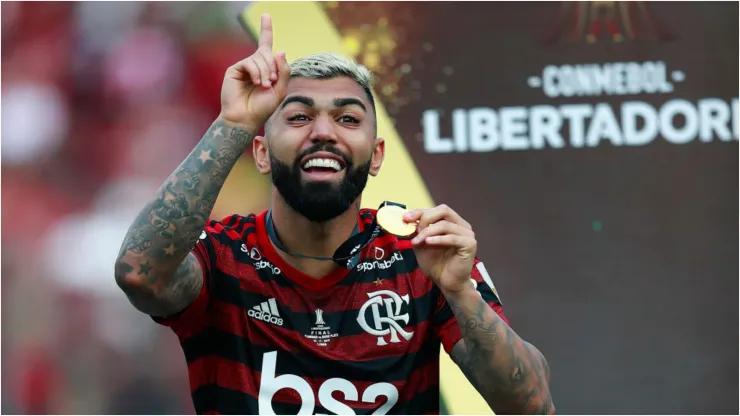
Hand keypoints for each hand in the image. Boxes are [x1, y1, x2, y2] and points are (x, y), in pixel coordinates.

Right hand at [219, 14, 290, 130]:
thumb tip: (280, 50)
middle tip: (271, 81)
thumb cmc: (263, 107)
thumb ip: (283, 71)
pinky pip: (250, 62)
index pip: (266, 45)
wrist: (246, 118)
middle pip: (267, 53)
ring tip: (264, 85)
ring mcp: (244, 67)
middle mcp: (254, 65)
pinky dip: (256, 72)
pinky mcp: (235, 69)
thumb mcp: (280, 90)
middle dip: (272, 66)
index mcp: (266, 68)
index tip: (266, 16)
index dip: (266, 30)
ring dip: (265, 72)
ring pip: (259, 58)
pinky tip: (256, 83)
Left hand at [404, 204, 476, 293]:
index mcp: (452, 222)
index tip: (405, 218)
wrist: (446, 282)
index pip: (436, 210)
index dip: (420, 211)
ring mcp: (467, 234)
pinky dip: (438, 239)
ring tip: (417, 242)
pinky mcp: (469, 244)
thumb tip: (406, 220)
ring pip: (445, 224)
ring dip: (428, 232)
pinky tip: (428, 243)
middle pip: (444, 210)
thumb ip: (417, 231)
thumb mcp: (421, 244)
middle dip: (426, 218)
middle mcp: (461, 225)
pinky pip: (452, 238)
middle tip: (415, 230)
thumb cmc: (436, 263)